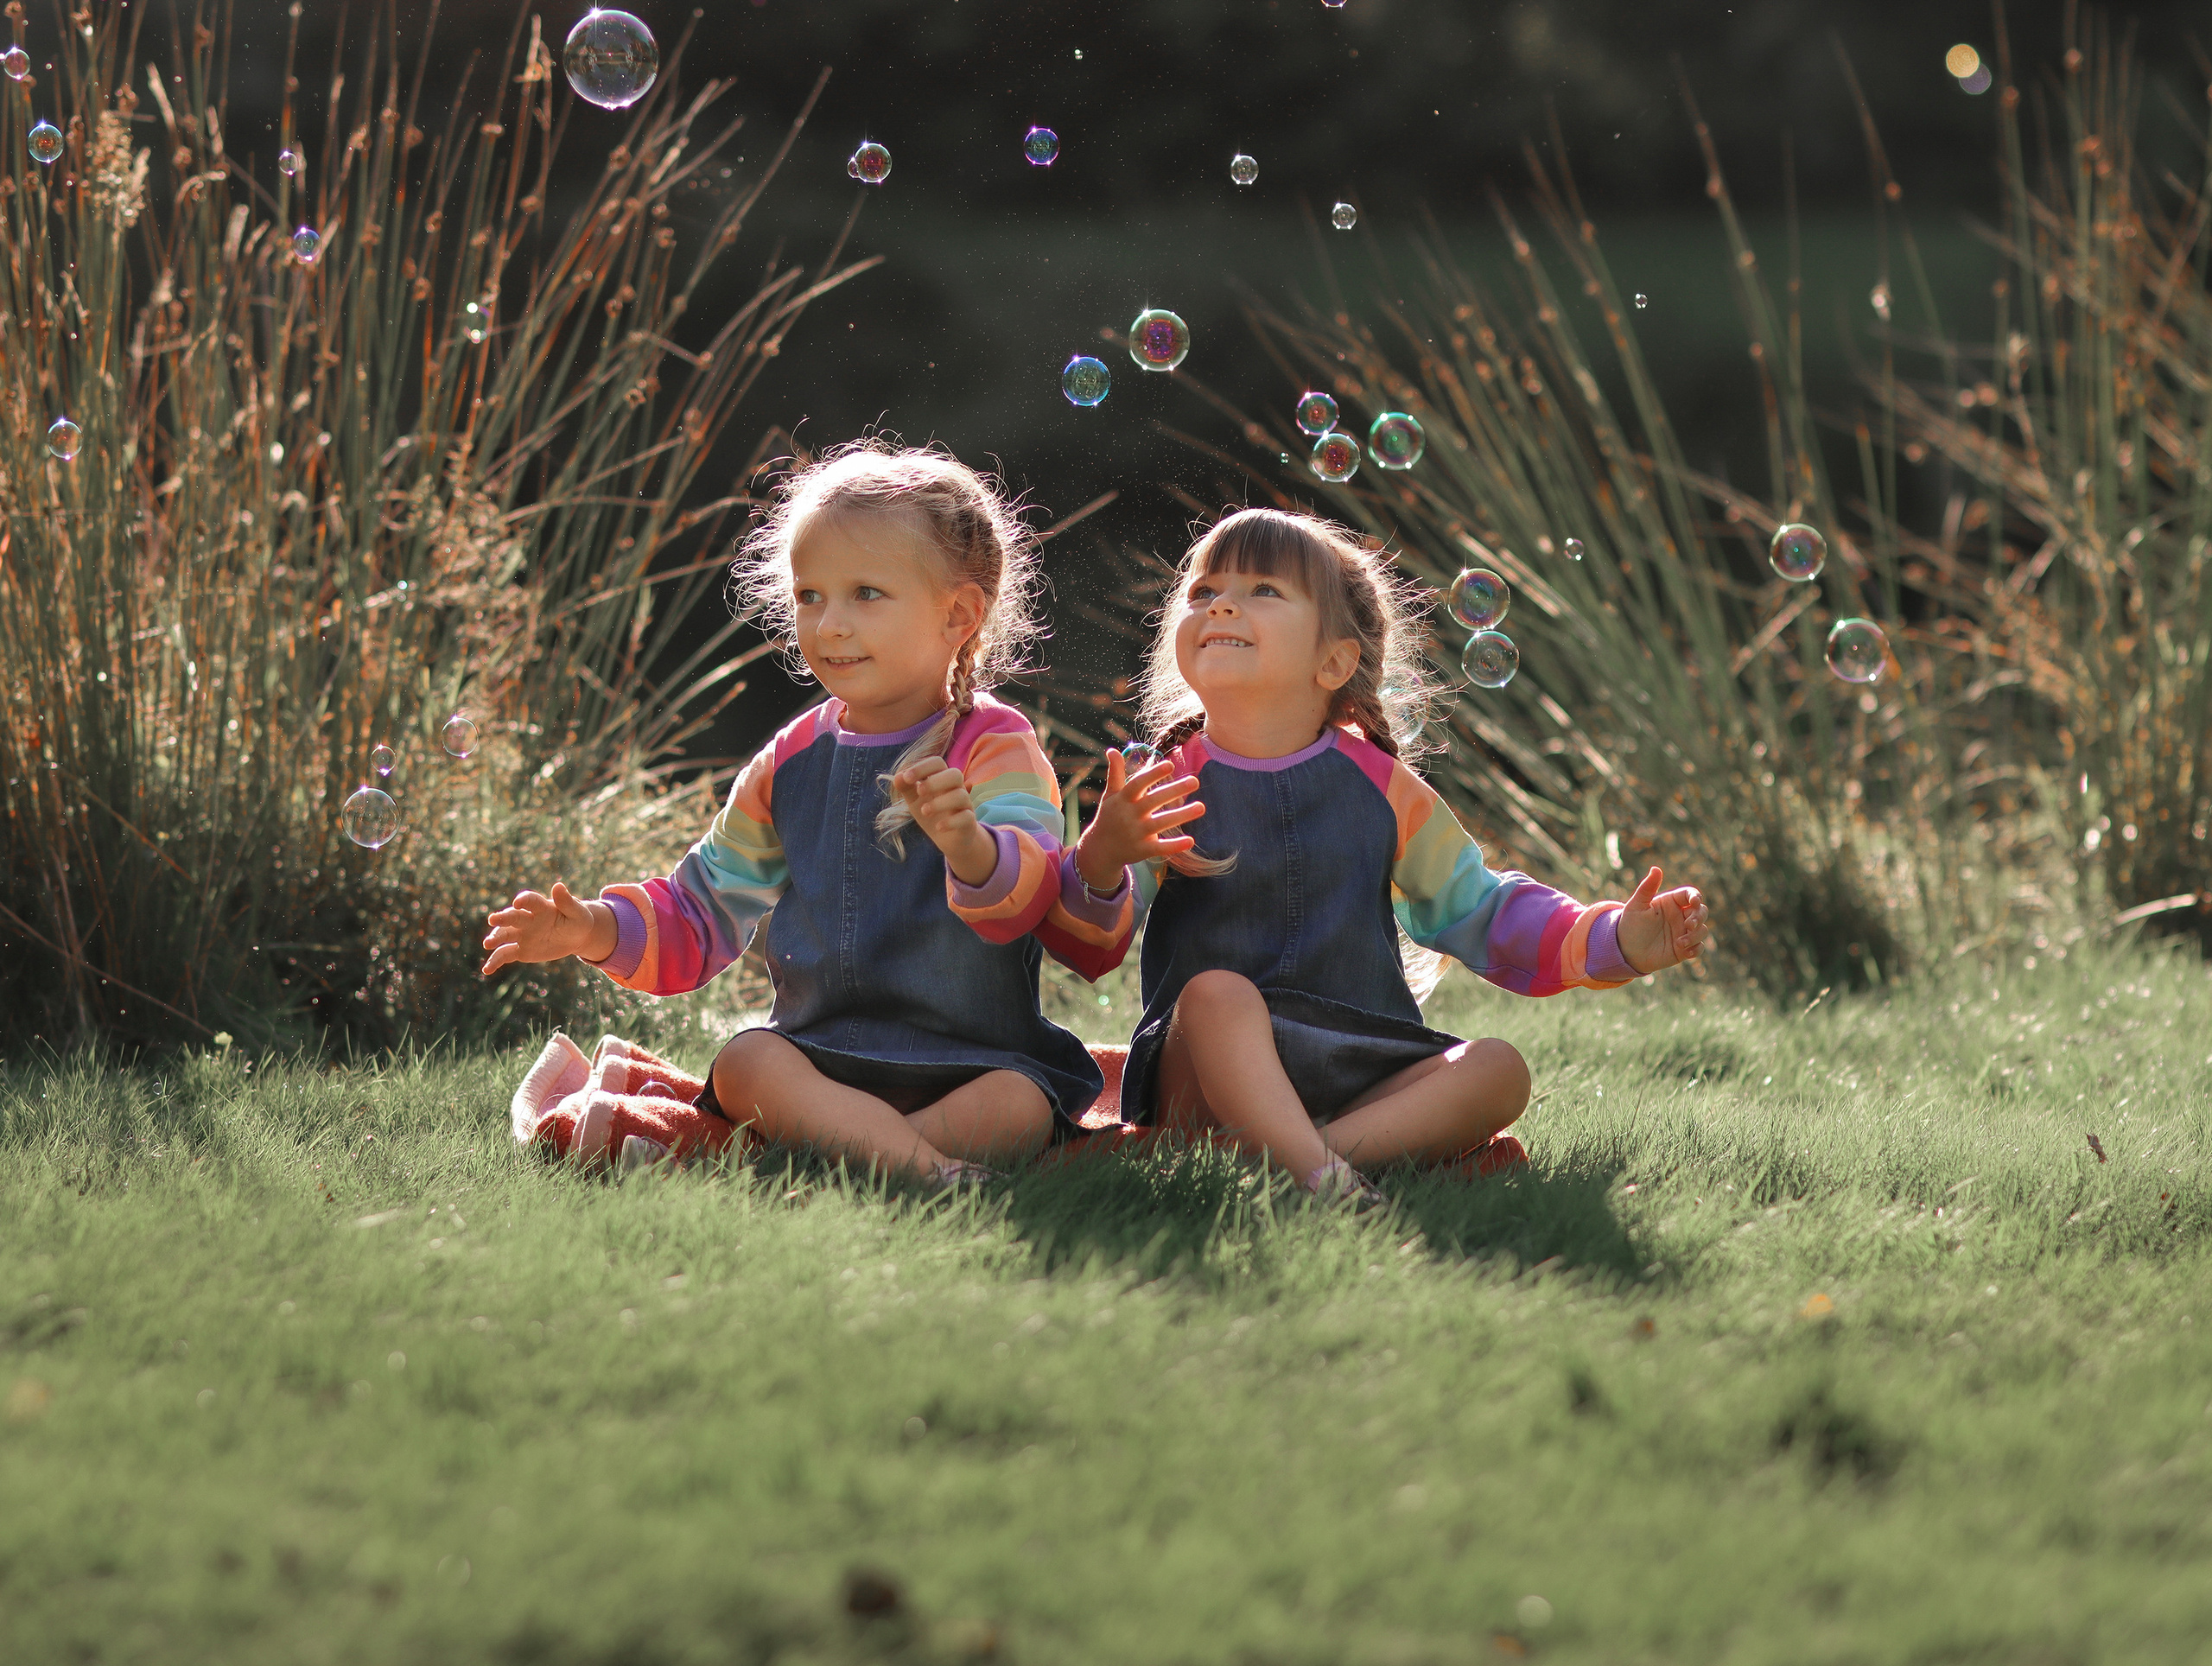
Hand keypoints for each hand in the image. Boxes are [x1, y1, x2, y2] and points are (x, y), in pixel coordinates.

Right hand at [481, 881, 614, 975]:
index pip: (531, 901)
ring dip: (495, 938)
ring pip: (505, 935)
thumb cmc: (578, 921)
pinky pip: (505, 955)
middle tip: (492, 919)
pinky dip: (495, 962)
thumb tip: (558, 886)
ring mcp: (521, 935)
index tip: (518, 902)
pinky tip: (487, 970)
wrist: (575, 938)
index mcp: (541, 907)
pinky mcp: (520, 950)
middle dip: (503, 918)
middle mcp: (527, 919)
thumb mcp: (578, 913)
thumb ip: (567, 902)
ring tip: (487, 944)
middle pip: (513, 917)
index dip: (524, 900)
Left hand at [891, 757, 997, 886]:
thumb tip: (898, 777)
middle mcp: (956, 789)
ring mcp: (965, 805)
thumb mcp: (914, 800)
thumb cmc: (931, 814)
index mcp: (942, 779)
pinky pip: (966, 817)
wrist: (947, 839)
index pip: (937, 763)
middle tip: (919, 792)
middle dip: (935, 781)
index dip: (922, 767)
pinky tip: (938, 827)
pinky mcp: (969, 822)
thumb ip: (906, 787)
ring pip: (961, 796)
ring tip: (924, 812)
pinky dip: (951, 822)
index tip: (906, 777)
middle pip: (954, 774)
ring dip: (940, 802)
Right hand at [1074, 748, 1205, 891]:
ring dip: (1181, 815)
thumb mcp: (1110, 795)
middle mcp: (1129, 815)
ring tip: (1202, 807)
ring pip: (1161, 823)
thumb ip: (1115, 773)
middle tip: (1195, 781)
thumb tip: (1112, 750)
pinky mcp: (1142, 850)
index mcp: (1123, 799)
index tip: (1170, 764)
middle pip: (1153, 801)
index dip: (1153, 774)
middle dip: (1174, 791)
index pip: (1138, 784)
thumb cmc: (1109, 817)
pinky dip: (1174, 846)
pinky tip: (1191, 841)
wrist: (1100, 850)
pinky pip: (1160, 848)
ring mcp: (1136, 834)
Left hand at [1615, 865, 1709, 974]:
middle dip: (1699, 917)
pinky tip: (1686, 952)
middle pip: (1701, 911)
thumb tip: (1656, 868)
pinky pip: (1699, 947)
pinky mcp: (1684, 949)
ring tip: (1680, 942)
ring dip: (1696, 935)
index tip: (1694, 902)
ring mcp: (1683, 932)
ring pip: (1702, 930)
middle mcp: (1680, 916)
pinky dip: (1696, 949)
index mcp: (1671, 902)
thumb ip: (1647, 887)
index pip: (1689, 895)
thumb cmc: (1630, 924)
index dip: (1695, 896)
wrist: (1625, 950)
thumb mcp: (1637, 905)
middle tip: (1688, 925)